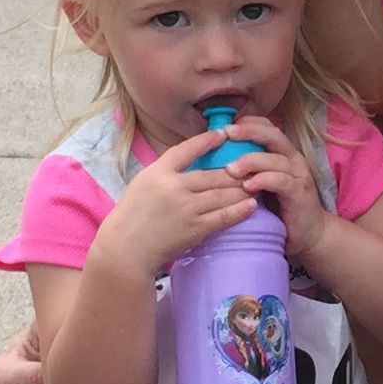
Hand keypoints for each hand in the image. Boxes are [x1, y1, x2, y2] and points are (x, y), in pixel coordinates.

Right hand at [100, 127, 263, 275]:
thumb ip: (166, 173)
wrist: (127, 249)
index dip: (207, 140)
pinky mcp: (195, 229)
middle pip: (213, 175)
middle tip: (252, 166)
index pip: (187, 150)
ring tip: (256, 185)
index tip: (223, 134)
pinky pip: (223, 217)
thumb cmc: (132, 216)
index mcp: (158, 173)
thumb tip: (192, 164)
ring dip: (242, 189)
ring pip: (222, 194)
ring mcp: (186, 208)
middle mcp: (174, 187)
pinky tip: (251, 205)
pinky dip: (240, 210)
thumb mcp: (143, 184)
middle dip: (236, 171)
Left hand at [198, 111, 332, 263]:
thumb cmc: (280, 207)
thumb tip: (217, 158)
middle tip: (227, 134)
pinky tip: (247, 186)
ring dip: (251, 161)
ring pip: (274, 158)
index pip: (267, 127)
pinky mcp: (299, 192)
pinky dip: (263, 181)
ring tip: (230, 169)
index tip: (225, 126)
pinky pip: (281, 181)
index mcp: (283, 153)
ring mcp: (298, 174)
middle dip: (249, 132)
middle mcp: (293, 158)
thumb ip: (250, 168)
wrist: (309, 233)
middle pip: (272, 135)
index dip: (248, 123)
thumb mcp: (263, 183)